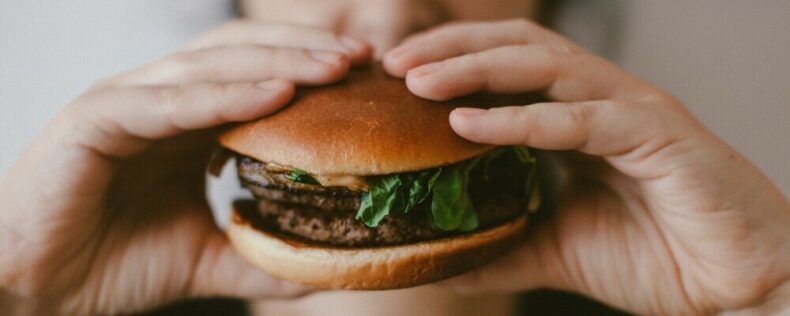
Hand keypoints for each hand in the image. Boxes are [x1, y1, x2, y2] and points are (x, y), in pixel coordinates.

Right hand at [0, 20, 370, 314]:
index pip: (258, 77)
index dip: (311, 71)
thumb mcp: (208, 260)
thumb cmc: (113, 265)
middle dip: (307, 52)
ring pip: (214, 67)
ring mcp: (128, 102)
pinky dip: (226, 95)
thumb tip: (324, 266)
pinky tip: (277, 94)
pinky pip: (171, 101)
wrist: (35, 290)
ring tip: (338, 65)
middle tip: (366, 58)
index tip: (368, 78)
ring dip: (280, 61)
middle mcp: (160, 100)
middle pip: (244, 57)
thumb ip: (262, 257)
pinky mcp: (96, 119)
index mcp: (185, 122)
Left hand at [384, 19, 789, 314]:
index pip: (505, 65)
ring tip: (418, 81)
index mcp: (577, 116)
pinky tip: (470, 123)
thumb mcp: (556, 248)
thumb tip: (441, 259)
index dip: (449, 61)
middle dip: (451, 47)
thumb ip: (502, 245)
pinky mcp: (657, 134)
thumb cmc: (658, 256)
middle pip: (517, 46)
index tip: (393, 78)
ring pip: (544, 65)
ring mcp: (630, 110)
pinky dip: (522, 119)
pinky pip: (580, 117)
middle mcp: (601, 99)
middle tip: (393, 64)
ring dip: (475, 67)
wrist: (736, 285)